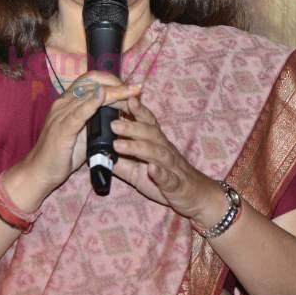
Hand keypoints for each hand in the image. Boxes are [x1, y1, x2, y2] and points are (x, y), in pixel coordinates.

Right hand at [8, 71, 140, 202]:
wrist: (41, 171)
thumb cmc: (63, 153)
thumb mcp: (83, 132)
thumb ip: (96, 120)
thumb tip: (118, 113)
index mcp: (68, 101)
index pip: (91, 80)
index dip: (112, 80)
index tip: (131, 87)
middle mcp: (63, 103)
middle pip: (93, 83)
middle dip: (117, 83)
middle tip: (137, 87)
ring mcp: (61, 114)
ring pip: (89, 95)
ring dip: (113, 92)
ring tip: (132, 91)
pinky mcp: (62, 128)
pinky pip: (78, 113)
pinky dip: (92, 103)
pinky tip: (103, 97)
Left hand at [111, 97, 220, 219]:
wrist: (196, 197)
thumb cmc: (166, 178)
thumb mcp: (138, 170)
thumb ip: (120, 161)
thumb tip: (98, 153)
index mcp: (156, 143)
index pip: (146, 122)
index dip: (136, 109)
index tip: (123, 98)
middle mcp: (165, 150)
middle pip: (149, 134)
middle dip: (131, 127)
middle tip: (112, 124)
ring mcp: (171, 167)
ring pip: (156, 153)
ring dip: (138, 148)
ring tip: (119, 145)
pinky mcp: (175, 184)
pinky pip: (168, 178)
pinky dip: (160, 173)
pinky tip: (152, 169)